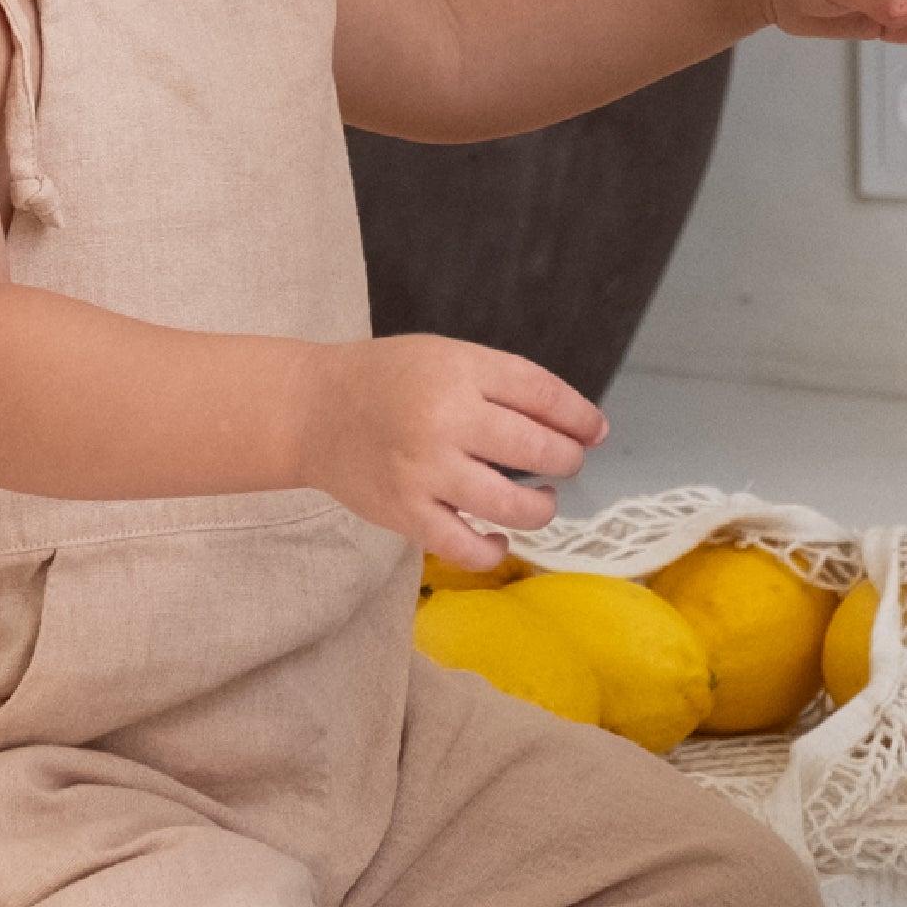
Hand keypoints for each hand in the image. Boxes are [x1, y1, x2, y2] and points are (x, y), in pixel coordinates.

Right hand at [300, 334, 606, 566]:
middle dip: (567, 460)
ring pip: (512, 505)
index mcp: (457, 370)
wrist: (311, 410)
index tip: (595, 431)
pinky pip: (467, 547)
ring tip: (539, 500)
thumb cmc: (387, 380)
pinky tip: (497, 536)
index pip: (543, 394)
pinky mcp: (405, 513)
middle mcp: (443, 419)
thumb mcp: (445, 358)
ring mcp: (424, 471)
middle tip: (563, 463)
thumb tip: (578, 426)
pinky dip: (494, 548)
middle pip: (538, 449)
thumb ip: (503, 385)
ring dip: (542, 507)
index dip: (580, 417)